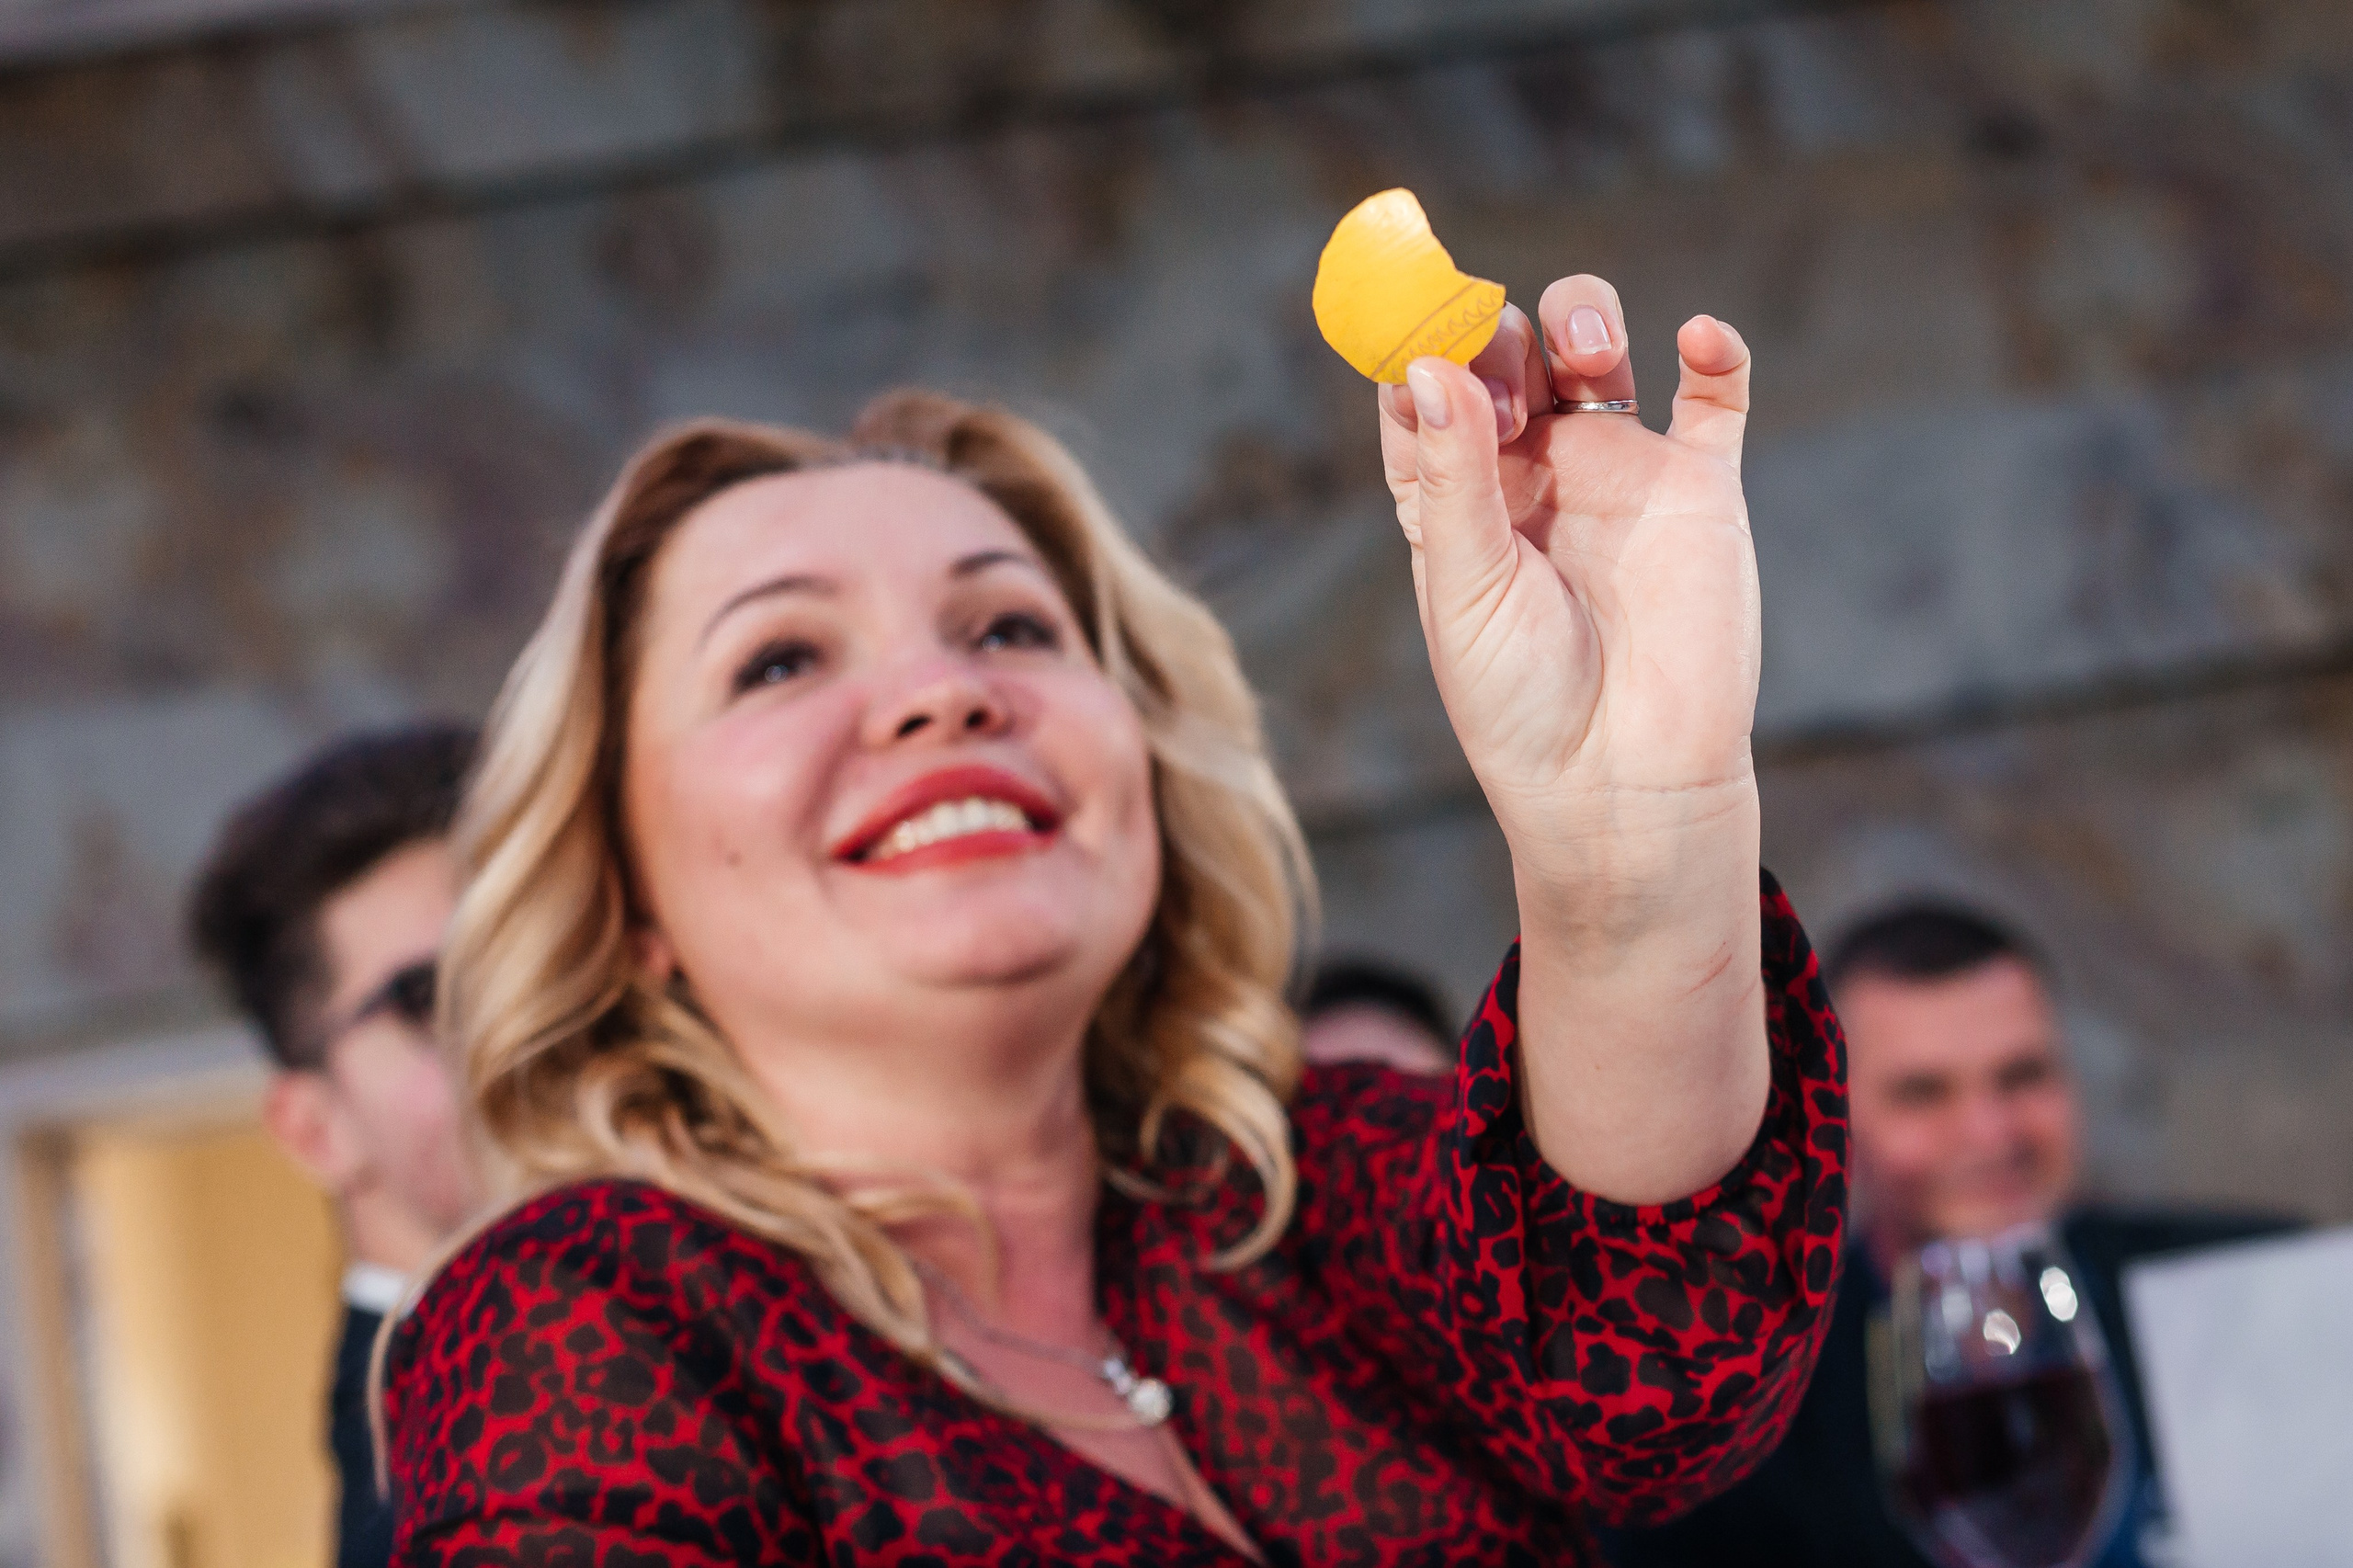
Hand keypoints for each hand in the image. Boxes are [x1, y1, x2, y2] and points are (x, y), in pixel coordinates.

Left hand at [1380, 275, 1769, 1200]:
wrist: (1627, 783)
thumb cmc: (1523, 704)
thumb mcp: (1467, 587)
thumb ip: (1452, 473)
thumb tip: (1425, 364)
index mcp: (1454, 499)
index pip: (1421, 392)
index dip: (1413, 341)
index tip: (1414, 309)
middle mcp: (1530, 474)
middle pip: (1507, 353)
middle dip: (1498, 330)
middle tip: (1501, 353)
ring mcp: (1618, 474)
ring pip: (1594, 353)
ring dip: (1583, 320)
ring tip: (1583, 351)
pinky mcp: (1699, 490)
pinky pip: (1715, 399)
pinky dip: (1715, 354)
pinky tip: (1698, 340)